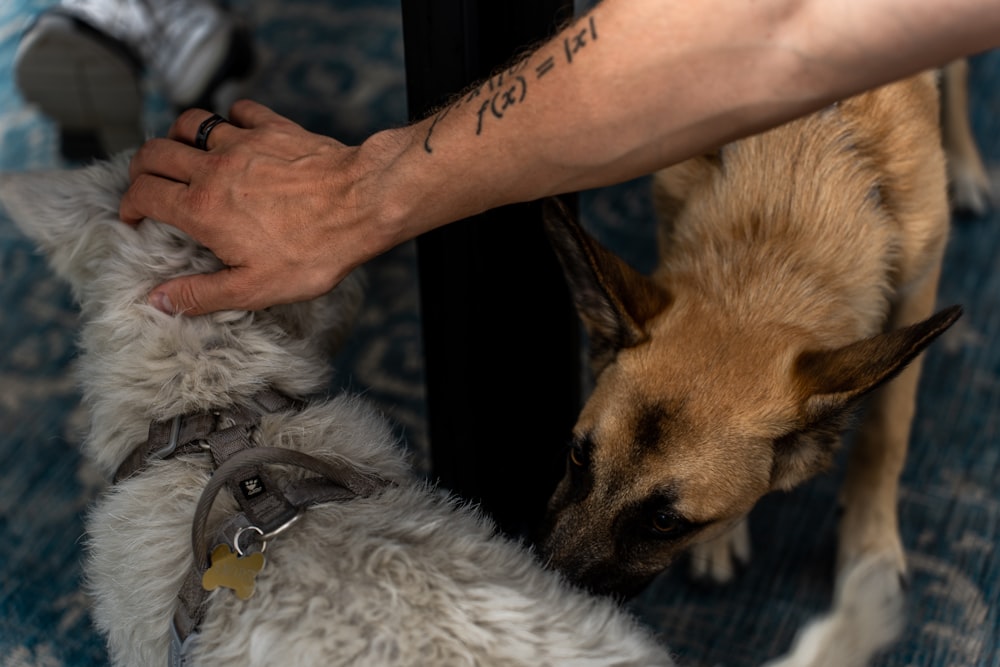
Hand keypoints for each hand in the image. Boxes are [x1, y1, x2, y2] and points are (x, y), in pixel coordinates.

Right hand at [120, 100, 398, 314]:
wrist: (363, 204)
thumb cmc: (314, 251)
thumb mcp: (256, 287)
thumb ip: (203, 293)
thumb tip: (158, 300)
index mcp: (203, 209)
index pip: (143, 194)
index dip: (129, 204)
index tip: (134, 214)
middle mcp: (214, 169)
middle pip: (154, 152)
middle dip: (141, 167)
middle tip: (148, 182)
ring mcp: (244, 143)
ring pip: (189, 122)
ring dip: (177, 135)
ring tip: (183, 154)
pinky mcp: (274, 129)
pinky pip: (239, 110)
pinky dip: (229, 117)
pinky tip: (237, 132)